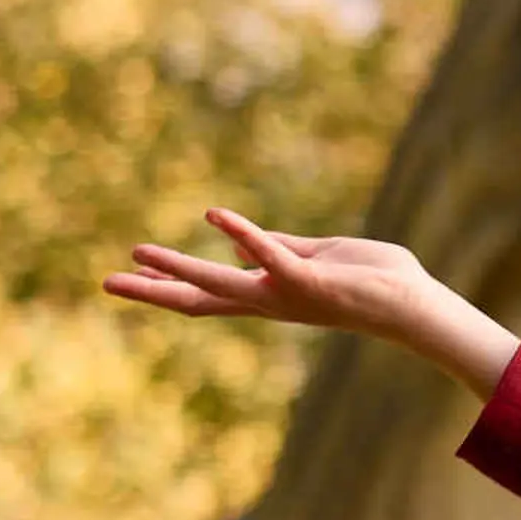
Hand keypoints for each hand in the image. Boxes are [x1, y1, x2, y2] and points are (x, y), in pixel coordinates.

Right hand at [104, 208, 518, 392]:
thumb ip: (277, 250)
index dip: (167, 284)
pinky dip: (242, 234)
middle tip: (106, 282)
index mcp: (269, 294)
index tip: (130, 273)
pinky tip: (213, 215)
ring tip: (137, 250)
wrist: (414, 304)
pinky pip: (270, 255)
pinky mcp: (309, 281)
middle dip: (151, 291)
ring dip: (177, 265)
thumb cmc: (372, 281)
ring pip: (220, 283)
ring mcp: (286, 294)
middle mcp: (270, 301)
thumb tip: (238, 246)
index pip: (208, 293)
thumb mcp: (314, 259)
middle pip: (199, 300)